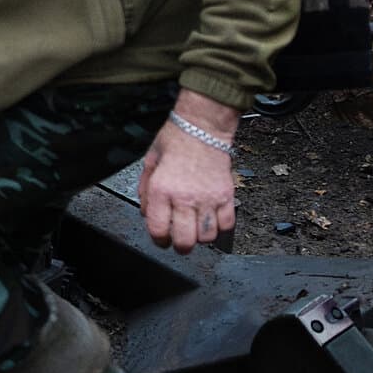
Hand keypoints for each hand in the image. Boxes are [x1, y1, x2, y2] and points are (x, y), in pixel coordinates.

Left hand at [137, 89, 238, 253]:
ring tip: (196, 229)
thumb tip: (146, 211)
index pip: (158, 229)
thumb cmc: (175, 140)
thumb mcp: (150, 162)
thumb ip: (145, 189)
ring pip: (207, 237)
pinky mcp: (226, 195)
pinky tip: (212, 220)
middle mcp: (184, 197)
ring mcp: (207, 198)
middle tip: (179, 242)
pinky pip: (226, 224)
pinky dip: (220, 228)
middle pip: (184, 240)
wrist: (202, 126)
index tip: (161, 239)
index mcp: (161, 189)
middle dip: (180, 246)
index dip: (158, 240)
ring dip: (200, 238)